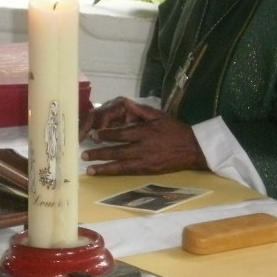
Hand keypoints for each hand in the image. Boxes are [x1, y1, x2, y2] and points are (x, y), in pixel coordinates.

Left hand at [79, 97, 206, 175]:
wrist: (192, 149)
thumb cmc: (174, 130)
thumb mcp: (159, 115)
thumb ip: (141, 111)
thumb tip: (125, 103)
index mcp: (146, 131)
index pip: (122, 133)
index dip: (106, 135)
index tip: (94, 135)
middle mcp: (144, 147)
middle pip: (118, 151)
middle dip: (100, 153)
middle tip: (84, 154)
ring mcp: (146, 160)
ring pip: (121, 165)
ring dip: (104, 167)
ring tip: (89, 170)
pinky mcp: (148, 170)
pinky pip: (129, 172)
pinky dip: (115, 173)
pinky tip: (105, 174)